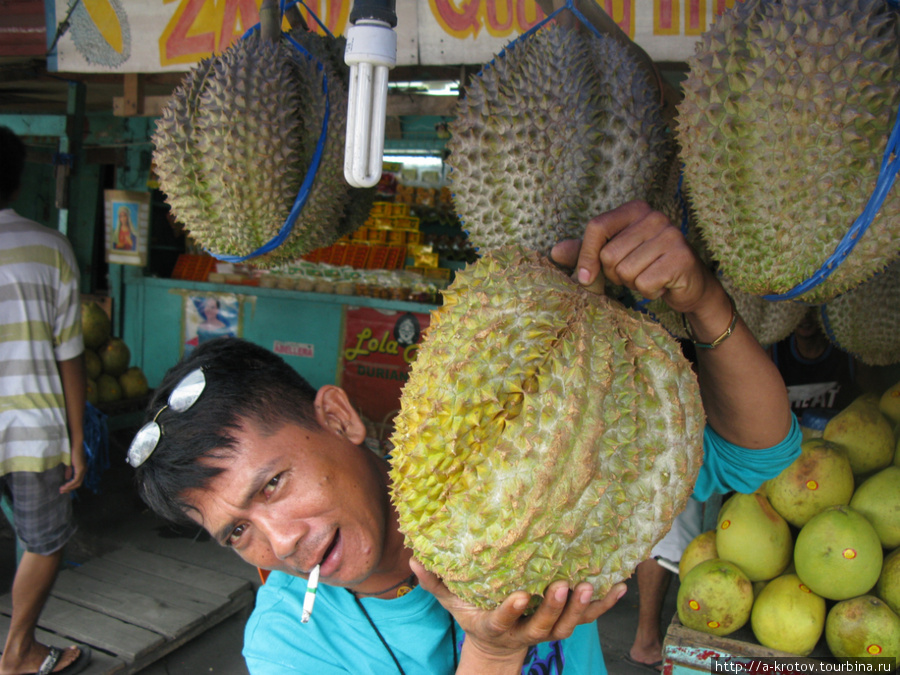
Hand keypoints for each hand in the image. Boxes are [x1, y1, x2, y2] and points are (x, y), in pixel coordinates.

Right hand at [60, 440, 86, 493]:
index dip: (71, 486)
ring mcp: (83, 470)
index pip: (77, 481)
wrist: (74, 444)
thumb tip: (67, 478)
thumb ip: (69, 471)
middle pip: (78, 484)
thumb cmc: (71, 451)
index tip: (63, 489)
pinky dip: (70, 484)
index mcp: (82, 469)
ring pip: (77, 483)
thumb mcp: (69, 463)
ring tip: (61, 490)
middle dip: (69, 489)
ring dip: (69, 487)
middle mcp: (84, 470)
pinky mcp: (80, 469)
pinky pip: (76, 480)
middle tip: (61, 491)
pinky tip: (64, 486)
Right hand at [411, 559, 625, 668]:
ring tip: (591, 584)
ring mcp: (548, 629)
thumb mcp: (453, 601)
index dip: (513, 610)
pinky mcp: (565, 624)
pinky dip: (604, 605)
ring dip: (581, 607)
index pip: (505, 620)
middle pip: (544, 625)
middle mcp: (525, 631)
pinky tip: (620, 587)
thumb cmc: (474, 614)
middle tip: (564, 583)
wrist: (497, 644)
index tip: (521, 594)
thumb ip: (436, 582)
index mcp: (497, 625)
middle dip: (555, 607)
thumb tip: (413, 558)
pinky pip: (588, 618)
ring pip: (568, 625)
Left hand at [550, 200, 717, 315]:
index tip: (586, 277)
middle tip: (634, 272)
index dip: (586, 256)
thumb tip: (554, 252)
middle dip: (615, 274)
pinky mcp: (681, 259)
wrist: (688, 285)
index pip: (596, 227)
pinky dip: (648, 292)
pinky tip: (661, 285)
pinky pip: (643, 284)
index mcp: (634, 209)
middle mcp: (654, 216)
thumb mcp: (612, 256)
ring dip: (632, 283)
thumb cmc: (646, 266)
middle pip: (608, 255)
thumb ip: (585, 252)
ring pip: (625, 271)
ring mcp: (671, 236)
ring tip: (648, 276)